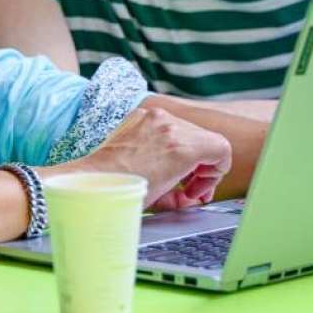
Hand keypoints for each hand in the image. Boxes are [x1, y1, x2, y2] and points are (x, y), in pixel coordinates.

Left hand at [57, 106, 231, 209]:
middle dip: (201, 165)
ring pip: (187, 131)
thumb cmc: (125, 192)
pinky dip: (167, 141)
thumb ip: (188, 193)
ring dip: (186, 152)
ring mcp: (154, 116)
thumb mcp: (166, 197)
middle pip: (205, 140)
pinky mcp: (141, 114)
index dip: (217, 172)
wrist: (91, 181)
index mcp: (181, 147)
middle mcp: (170, 125)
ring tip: (172, 175)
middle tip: (188, 189)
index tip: (199, 188)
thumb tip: (193, 196)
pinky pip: (166, 124)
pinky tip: (155, 161)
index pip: (222, 148)